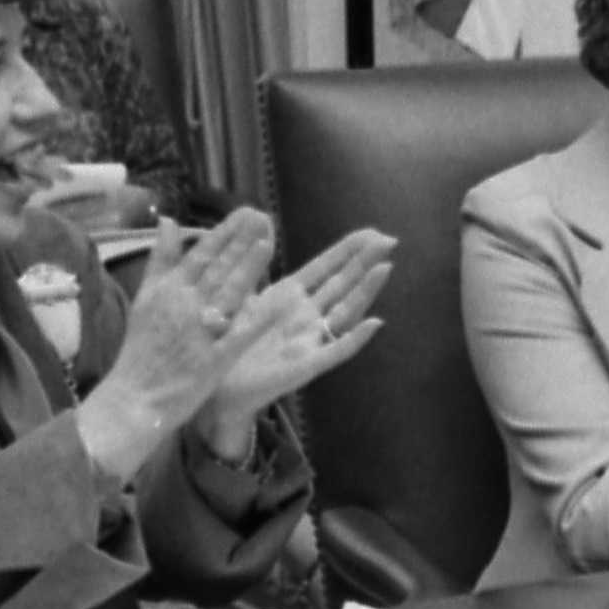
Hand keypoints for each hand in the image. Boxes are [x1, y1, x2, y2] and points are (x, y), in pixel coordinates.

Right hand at [78, 210, 277, 476]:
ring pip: (227, 293)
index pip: (201, 254)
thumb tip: (168, 220)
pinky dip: (256, 319)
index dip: (225, 233)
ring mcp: (198, 330)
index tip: (246, 212)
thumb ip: (161, 259)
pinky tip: (279, 303)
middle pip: (216, 268)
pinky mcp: (212, 357)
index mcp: (169, 290)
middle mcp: (183, 305)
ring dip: (248, 267)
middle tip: (263, 216)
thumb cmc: (142, 348)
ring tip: (268, 242)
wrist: (134, 396)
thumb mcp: (145, 298)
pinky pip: (238, 335)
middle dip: (240, 241)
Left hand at [198, 227, 394, 448]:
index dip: (348, 250)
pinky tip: (373, 325)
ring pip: (345, 310)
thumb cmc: (227, 344)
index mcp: (289, 297)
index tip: (371, 231)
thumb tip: (259, 220)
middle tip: (390, 240)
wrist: (219, 388)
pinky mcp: (307, 365)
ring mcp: (309, 339)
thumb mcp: (236, 297)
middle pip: (341, 284)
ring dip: (366, 291)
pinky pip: (336, 351)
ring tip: (386, 269)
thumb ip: (251, 262)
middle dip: (364, 262)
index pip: (325, 268)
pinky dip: (355, 338)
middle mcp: (306, 315)